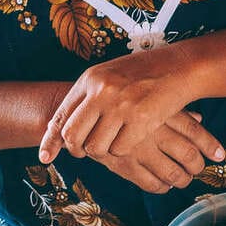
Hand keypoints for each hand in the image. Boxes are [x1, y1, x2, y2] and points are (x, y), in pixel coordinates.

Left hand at [39, 50, 221, 164]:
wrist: (180, 66)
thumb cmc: (145, 72)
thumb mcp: (110, 75)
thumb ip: (88, 96)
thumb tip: (63, 126)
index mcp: (91, 79)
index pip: (61, 116)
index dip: (51, 141)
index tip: (46, 158)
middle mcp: (102, 91)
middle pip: (73, 136)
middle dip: (77, 150)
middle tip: (86, 151)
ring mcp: (121, 106)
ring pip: (96, 147)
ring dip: (104, 150)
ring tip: (115, 140)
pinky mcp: (141, 120)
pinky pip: (120, 150)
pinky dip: (124, 150)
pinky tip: (133, 137)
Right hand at [91, 110, 225, 192]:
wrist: (81, 110)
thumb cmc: (120, 104)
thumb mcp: (147, 98)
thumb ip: (173, 109)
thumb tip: (200, 117)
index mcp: (160, 110)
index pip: (194, 130)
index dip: (209, 145)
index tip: (219, 155)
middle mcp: (152, 129)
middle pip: (188, 155)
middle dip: (197, 166)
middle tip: (198, 168)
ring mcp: (138, 148)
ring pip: (172, 173)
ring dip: (182, 179)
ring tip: (183, 178)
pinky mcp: (124, 165)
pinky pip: (152, 184)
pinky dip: (162, 187)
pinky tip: (163, 184)